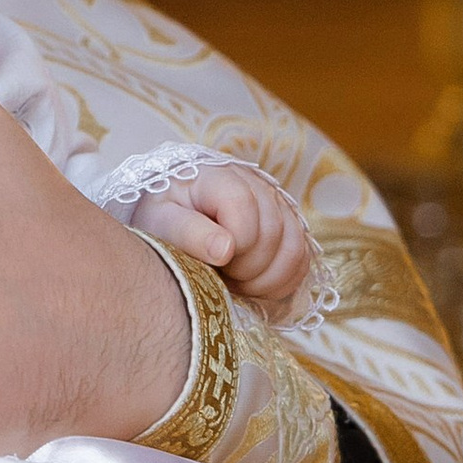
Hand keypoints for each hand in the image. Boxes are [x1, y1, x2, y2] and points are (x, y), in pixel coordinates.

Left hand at [139, 166, 310, 316]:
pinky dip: (282, 281)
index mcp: (217, 177)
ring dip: (266, 279)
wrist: (172, 214)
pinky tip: (253, 285)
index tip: (212, 262)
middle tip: (220, 276)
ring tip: (234, 282)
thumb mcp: (160, 223)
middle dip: (246, 268)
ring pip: (293, 248)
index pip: (244, 208)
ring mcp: (276, 204)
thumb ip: (189, 234)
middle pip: (272, 233)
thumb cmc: (163, 218)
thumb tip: (225, 249)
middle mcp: (255, 184)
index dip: (233, 245)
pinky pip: (302, 258)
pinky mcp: (288, 225)